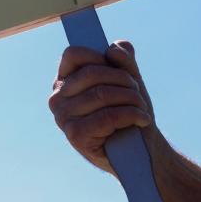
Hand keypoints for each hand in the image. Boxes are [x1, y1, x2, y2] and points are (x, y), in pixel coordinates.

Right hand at [48, 40, 154, 174]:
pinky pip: (108, 116)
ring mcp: (63, 118)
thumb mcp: (129, 84)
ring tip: (141, 108)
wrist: (140, 153)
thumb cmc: (129, 114)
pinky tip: (142, 120)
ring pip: (102, 94)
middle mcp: (58, 98)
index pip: (73, 54)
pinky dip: (131, 115)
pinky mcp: (76, 136)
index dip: (99, 56)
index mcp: (65, 82)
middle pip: (92, 73)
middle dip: (124, 80)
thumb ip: (124, 62)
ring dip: (131, 99)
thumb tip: (115, 48)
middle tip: (137, 92)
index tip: (118, 68)